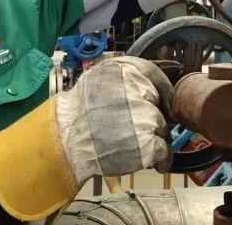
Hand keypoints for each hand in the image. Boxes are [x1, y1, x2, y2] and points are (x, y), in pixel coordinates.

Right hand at [0, 56, 172, 219]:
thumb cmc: (78, 110)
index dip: (160, 89)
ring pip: (162, 127)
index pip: (156, 76)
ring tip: (132, 140)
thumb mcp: (98, 76)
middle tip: (134, 123)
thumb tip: (146, 81)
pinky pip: (165, 150)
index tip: (162, 98)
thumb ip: (125, 74)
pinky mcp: (149, 144)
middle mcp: (139, 93)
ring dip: (153, 135)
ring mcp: (146, 119)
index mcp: (128, 72)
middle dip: (151, 113)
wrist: (66, 140)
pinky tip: (151, 159)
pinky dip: (161, 158)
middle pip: (159, 104)